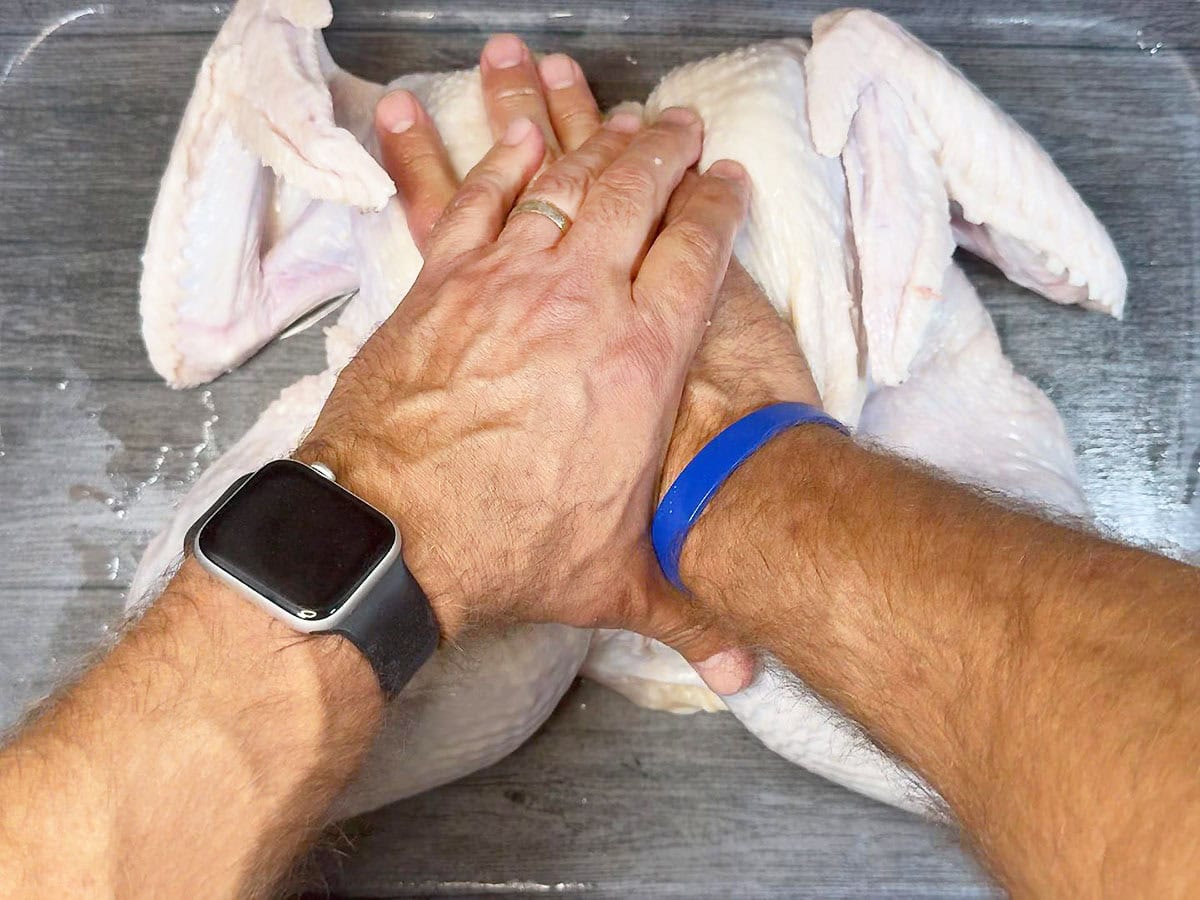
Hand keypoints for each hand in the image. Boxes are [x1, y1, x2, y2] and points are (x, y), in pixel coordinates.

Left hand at [297, 36, 751, 672]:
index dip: (717, 206)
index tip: (726, 181)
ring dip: (592, 139)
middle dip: (663, 149)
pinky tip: (515, 136)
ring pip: (562, 181)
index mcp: (643, 357)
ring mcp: (507, 281)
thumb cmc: (507, 551)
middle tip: (679, 126)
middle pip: (634, 191)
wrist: (389, 533)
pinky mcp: (442, 283)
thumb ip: (688, 614)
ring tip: (613, 111)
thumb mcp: (614, 583)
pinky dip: (497, 162)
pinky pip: (477, 201)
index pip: (697, 251)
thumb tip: (745, 675)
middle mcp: (582, 299)